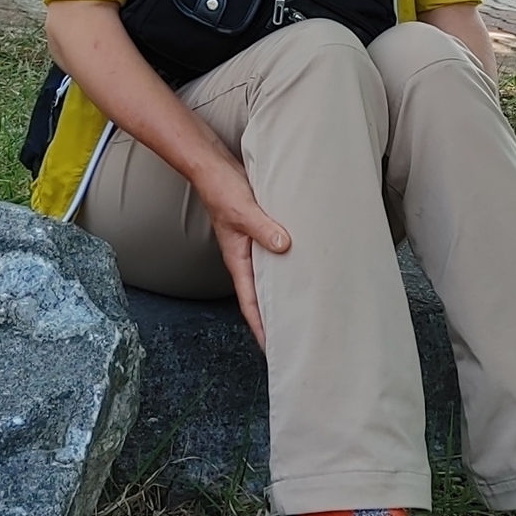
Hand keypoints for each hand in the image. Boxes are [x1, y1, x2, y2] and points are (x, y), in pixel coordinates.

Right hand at [196, 157, 290, 350]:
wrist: (212, 167)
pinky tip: (301, 262)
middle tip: (296, 333)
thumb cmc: (221, 189)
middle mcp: (245, 257)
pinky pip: (274, 253)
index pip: (249, 303)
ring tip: (304, 304)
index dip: (260, 327)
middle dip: (274, 315)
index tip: (272, 348)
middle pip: (260, 294)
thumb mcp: (244, 211)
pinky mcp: (259, 230)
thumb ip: (264, 228)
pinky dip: (286, 262)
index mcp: (237, 259)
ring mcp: (251, 244)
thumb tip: (284, 246)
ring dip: (282, 289)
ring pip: (269, 275)